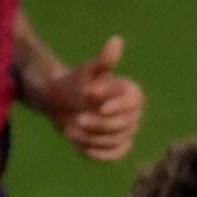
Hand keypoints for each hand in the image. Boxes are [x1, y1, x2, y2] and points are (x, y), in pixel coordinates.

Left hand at [37, 34, 143, 161]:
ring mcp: (126, 133)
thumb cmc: (75, 84)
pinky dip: (95, 152)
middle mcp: (133, 114)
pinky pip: (113, 155)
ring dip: (91, 138)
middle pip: (125, 125)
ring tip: (70, 129)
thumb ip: (104, 61)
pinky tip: (77, 144)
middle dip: (99, 125)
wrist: (61, 102)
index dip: (118, 107)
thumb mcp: (87, 72)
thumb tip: (117, 40)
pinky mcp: (116, 147)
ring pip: (115, 141)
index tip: (98, 106)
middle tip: (77, 120)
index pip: (134, 103)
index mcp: (131, 93)